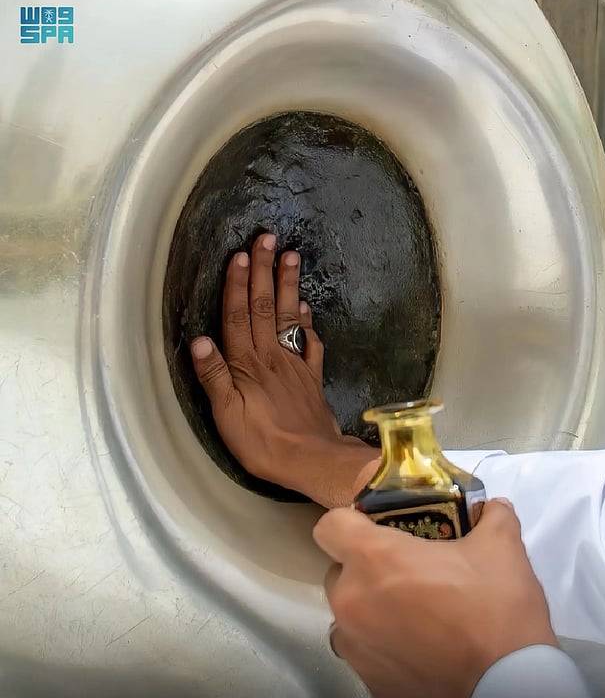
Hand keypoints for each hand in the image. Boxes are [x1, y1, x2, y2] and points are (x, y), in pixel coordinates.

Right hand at [190, 232, 378, 506]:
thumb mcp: (228, 416)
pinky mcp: (311, 379)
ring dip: (289, 286)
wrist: (313, 460)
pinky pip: (310, 345)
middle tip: (267, 237)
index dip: (238, 285)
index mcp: (248, 364)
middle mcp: (272, 357)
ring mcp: (295, 365)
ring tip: (291, 256)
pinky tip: (308, 311)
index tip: (240, 254)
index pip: (239, 317)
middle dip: (264, 271)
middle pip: (266, 307)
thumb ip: (215, 377)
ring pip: (290, 318)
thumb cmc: (263, 442)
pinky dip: (308, 325)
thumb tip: (199, 339)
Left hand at [314, 499, 557, 697]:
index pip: (330, 526)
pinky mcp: (371, 684)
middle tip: (408, 571)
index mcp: (373, 559)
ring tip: (415, 614)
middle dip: (366, 568)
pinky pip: (366, 653)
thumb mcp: (501, 550)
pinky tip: (422, 650)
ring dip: (371, 609)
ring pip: (349, 615)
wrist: (509, 694)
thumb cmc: (495, 612)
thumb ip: (490, 518)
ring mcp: (356, 648)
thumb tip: (492, 508)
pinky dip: (384, 647)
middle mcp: (352, 602)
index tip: (378, 528)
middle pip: (338, 571)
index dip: (351, 521)